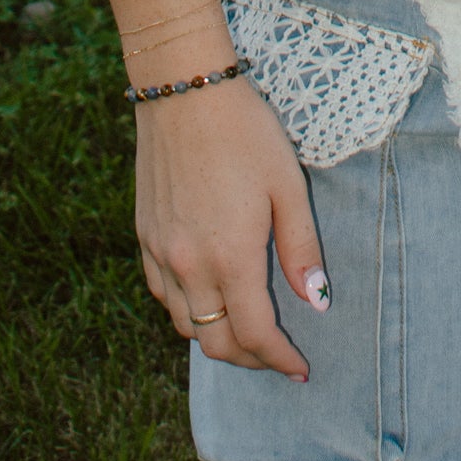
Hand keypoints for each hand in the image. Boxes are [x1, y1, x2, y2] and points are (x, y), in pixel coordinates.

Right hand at [134, 74, 325, 380]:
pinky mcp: (143, 236)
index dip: (278, 359)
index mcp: (230, 256)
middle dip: (249, 358)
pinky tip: (210, 299)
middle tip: (276, 355)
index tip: (300, 369)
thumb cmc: (246, 133)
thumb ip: (301, 250)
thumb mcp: (289, 187)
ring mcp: (160, 251)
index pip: (253, 334)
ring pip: (183, 323)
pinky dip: (187, 310)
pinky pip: (162, 293)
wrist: (184, 91)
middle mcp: (188, 264)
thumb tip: (317, 302)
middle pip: (214, 342)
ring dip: (216, 337)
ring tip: (247, 331)